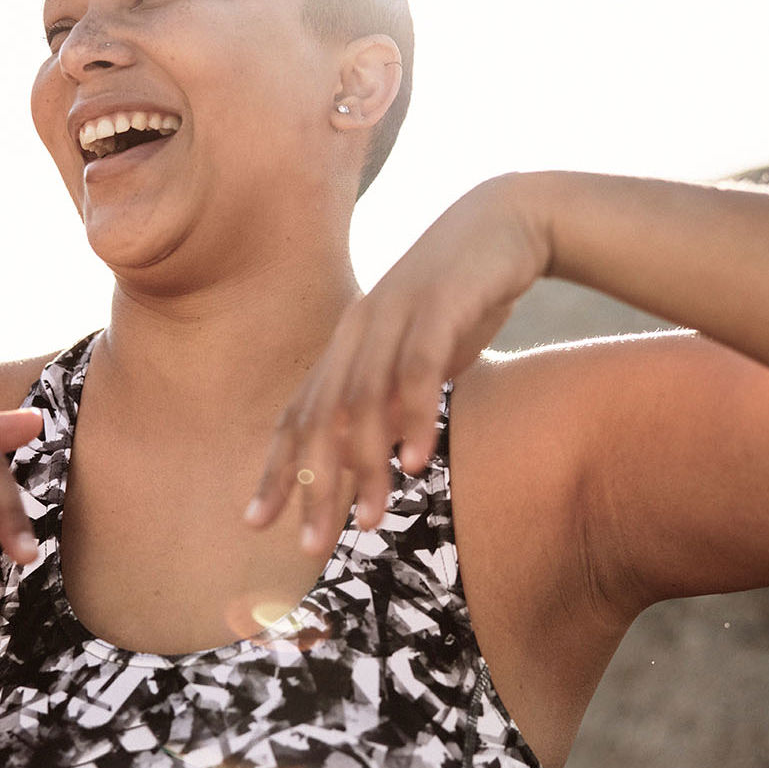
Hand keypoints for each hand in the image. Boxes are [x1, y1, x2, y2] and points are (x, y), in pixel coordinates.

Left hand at [244, 174, 552, 554]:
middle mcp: (358, 330)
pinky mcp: (438, 303)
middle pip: (320, 419)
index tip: (257, 522)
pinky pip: (417, 370)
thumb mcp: (422, 356)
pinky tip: (417, 462)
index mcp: (348, 344)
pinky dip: (413, 417)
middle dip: (311, 486)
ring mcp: (394, 314)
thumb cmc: (466, 298)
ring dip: (362, 466)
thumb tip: (382, 460)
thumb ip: (396, 401)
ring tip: (367, 521)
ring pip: (362, 402)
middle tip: (309, 546)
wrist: (511, 221)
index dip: (275, 470)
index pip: (299, 416)